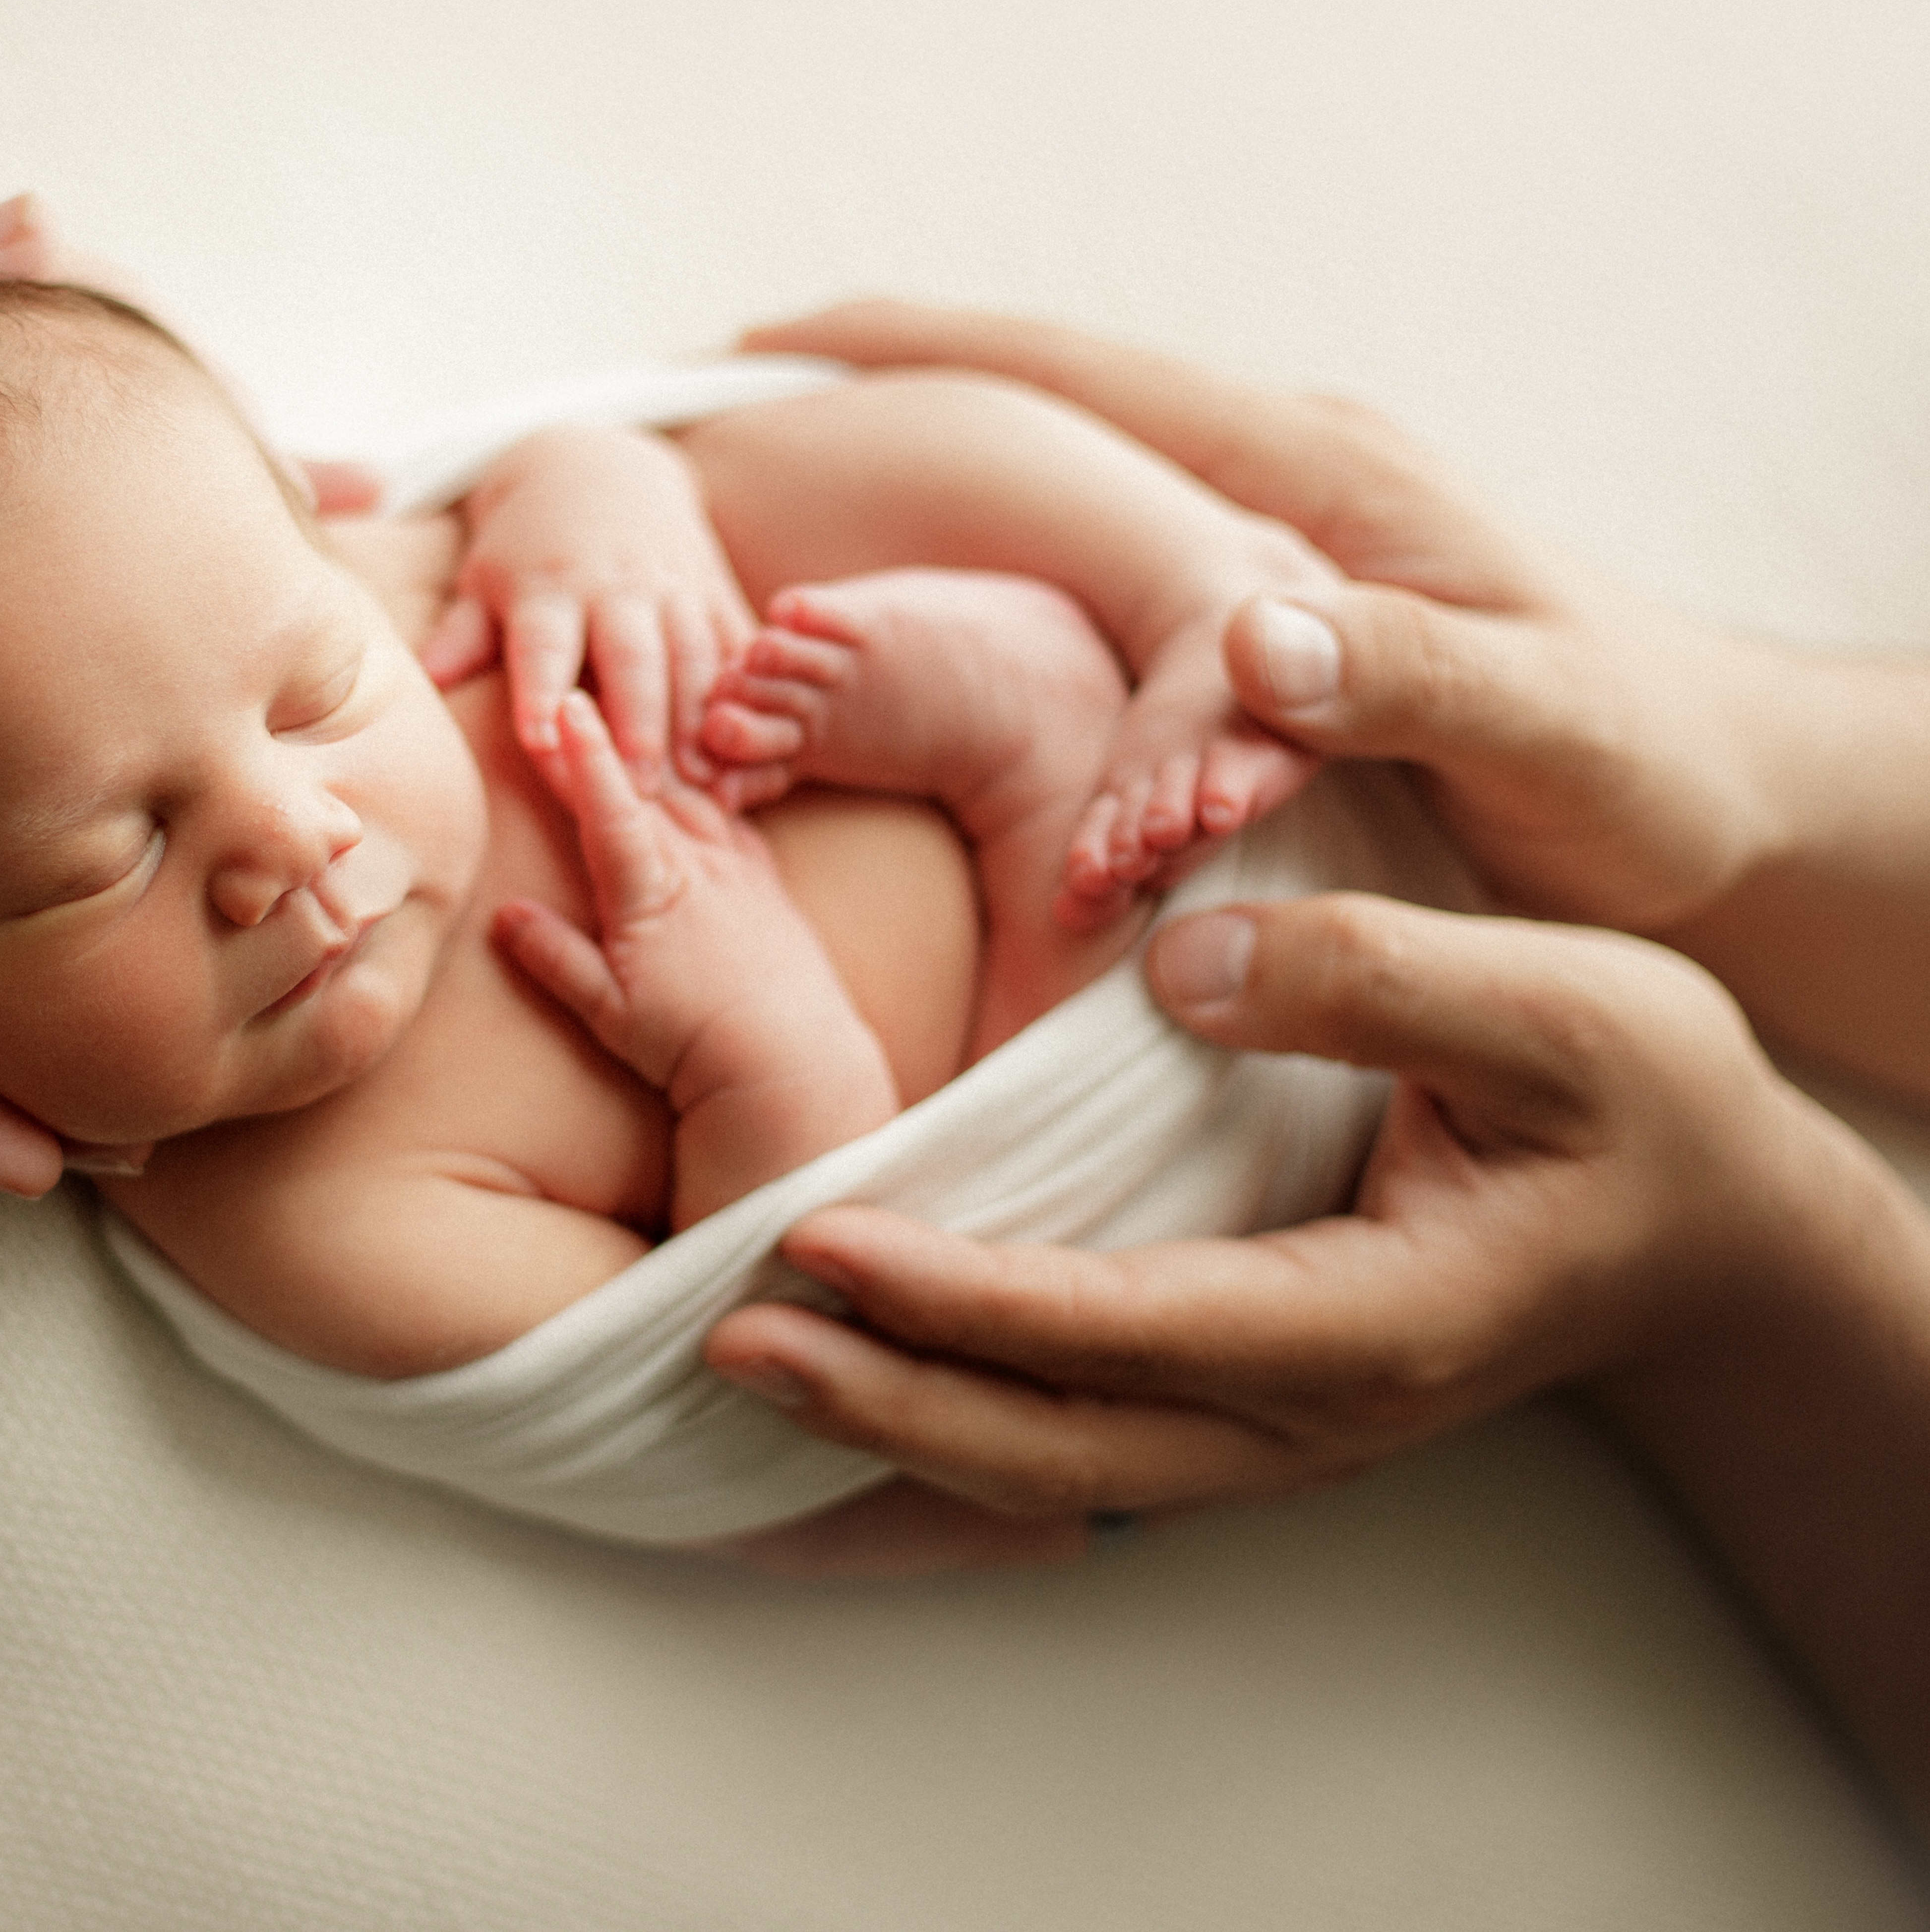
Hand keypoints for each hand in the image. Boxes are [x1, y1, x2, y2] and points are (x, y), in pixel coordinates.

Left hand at [421, 423, 755, 786]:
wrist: (600, 470)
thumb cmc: (527, 547)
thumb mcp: (484, 579)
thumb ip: (463, 634)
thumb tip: (426, 677)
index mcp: (548, 587)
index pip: (542, 644)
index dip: (540, 691)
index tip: (540, 741)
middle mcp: (614, 585)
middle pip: (631, 656)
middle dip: (639, 721)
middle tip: (644, 789)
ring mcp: (671, 585)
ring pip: (694, 654)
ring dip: (700, 717)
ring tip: (705, 778)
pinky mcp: (713, 590)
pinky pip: (737, 643)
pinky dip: (748, 691)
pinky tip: (755, 739)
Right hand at [491, 692, 893, 1227]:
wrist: (793, 1063)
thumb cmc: (694, 1045)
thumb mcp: (611, 1014)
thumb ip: (556, 958)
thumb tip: (504, 915)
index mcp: (652, 893)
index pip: (609, 808)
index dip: (583, 756)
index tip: (563, 705)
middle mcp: (697, 866)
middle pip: (645, 783)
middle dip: (609, 731)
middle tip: (578, 681)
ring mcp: (736, 868)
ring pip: (691, 790)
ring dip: (657, 748)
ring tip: (628, 704)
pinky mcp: (763, 880)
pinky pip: (732, 812)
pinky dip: (709, 781)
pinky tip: (697, 763)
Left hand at [701, 894, 1836, 1552]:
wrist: (1709, 1223)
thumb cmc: (1645, 1108)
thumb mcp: (1564, 1006)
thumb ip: (1377, 978)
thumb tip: (1183, 965)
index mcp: (1376, 1320)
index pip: (1126, 1328)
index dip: (962, 1296)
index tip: (817, 1236)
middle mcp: (1307, 1409)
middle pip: (1059, 1442)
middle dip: (884, 1401)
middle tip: (720, 1336)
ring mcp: (1274, 1427)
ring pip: (1057, 1464)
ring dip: (900, 1424)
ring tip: (750, 1357)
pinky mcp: (1248, 1398)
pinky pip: (1082, 1436)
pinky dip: (962, 1419)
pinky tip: (865, 1374)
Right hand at [740, 301, 1772, 938]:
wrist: (1727, 799)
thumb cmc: (1646, 768)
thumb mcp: (1552, 730)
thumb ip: (1413, 676)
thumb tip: (1252, 638)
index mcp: (1315, 484)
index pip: (1078, 378)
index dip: (916, 353)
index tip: (767, 353)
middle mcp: (1279, 489)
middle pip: (1041, 409)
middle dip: (885, 406)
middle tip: (733, 438)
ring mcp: (1268, 546)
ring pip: (1058, 495)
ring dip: (928, 505)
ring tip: (788, 569)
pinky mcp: (1269, 617)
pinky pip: (1093, 575)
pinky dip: (992, 579)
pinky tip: (923, 625)